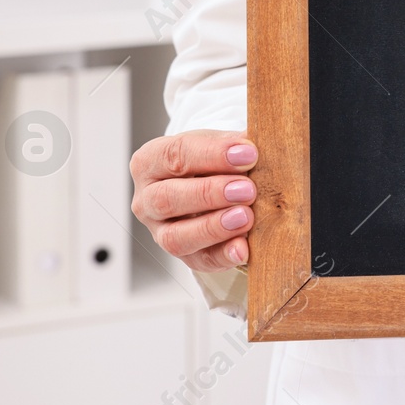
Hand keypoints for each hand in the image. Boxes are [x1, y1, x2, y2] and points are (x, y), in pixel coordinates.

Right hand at [130, 130, 257, 272]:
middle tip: (246, 189)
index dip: (212, 155)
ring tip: (246, 217)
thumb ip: (234, 143)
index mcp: (150, 162)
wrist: (213, 185)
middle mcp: (147, 199)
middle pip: (168, 198)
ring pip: (176, 237)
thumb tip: (257, 144)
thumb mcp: (218, 144)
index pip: (174, 155)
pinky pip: (200, 261)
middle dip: (209, 194)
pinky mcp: (184, 256)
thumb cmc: (212, 161)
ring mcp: (160, 232)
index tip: (248, 154)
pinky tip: (243, 248)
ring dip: (213, 227)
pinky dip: (223, 255)